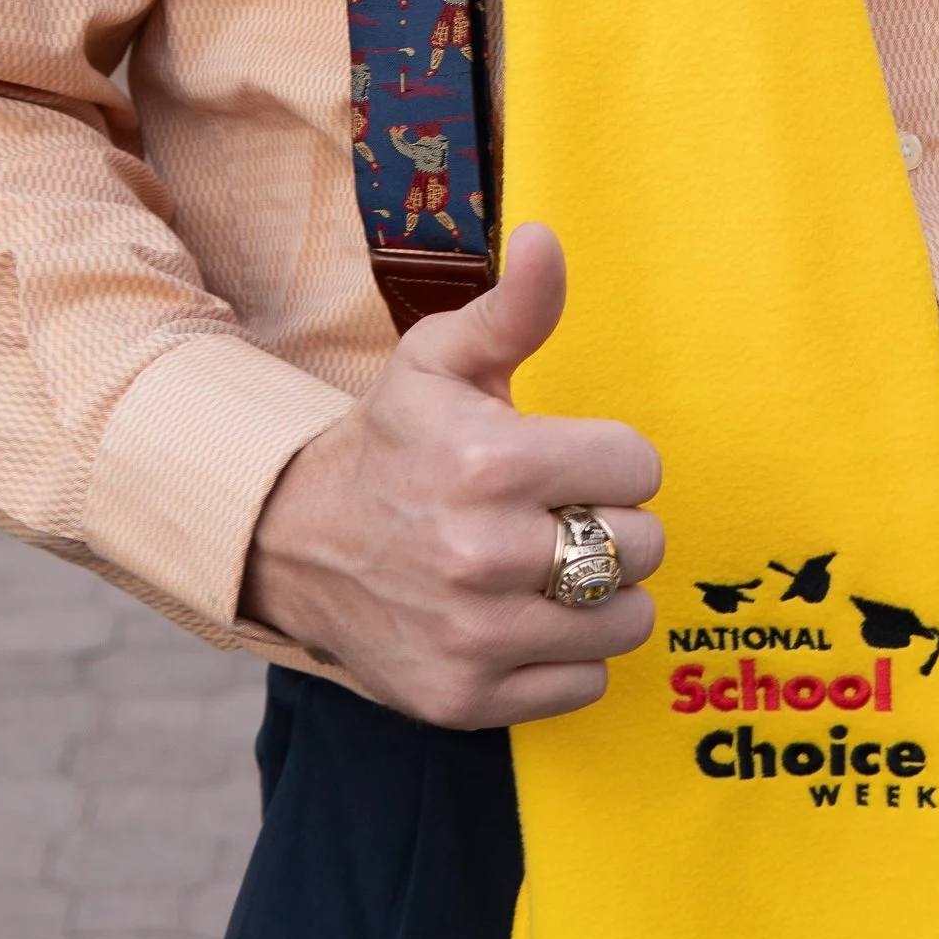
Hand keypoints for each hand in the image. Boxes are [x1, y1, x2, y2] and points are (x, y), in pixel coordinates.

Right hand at [242, 222, 662, 727]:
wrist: (297, 542)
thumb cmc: (393, 442)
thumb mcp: (440, 360)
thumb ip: (514, 308)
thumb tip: (547, 239)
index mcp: (491, 461)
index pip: (638, 466)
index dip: (614, 459)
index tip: (574, 460)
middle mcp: (484, 554)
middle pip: (642, 545)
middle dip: (615, 524)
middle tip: (565, 514)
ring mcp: (475, 636)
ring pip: (625, 621)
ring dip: (603, 595)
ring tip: (554, 568)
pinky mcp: (465, 698)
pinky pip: (585, 685)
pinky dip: (570, 656)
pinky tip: (527, 620)